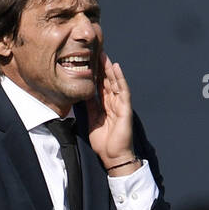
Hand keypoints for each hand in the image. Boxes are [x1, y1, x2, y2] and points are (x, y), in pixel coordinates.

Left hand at [87, 52, 140, 172]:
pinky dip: (120, 78)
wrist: (112, 157)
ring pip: (115, 83)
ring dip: (110, 69)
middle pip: (107, 82)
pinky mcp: (126, 108)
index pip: (100, 86)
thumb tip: (83, 93)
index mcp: (105, 106)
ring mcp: (120, 105)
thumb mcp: (92, 120)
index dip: (95, 74)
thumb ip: (89, 106)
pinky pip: (123, 90)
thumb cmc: (103, 143)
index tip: (88, 62)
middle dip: (102, 68)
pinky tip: (115, 68)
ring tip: (104, 56)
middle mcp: (113, 103)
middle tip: (96, 52)